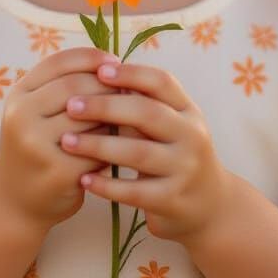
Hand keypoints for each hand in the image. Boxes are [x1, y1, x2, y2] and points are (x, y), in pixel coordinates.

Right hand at [0, 47, 132, 229]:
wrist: (15, 200)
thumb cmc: (37, 144)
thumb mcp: (37, 108)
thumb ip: (64, 82)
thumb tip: (114, 63)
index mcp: (19, 94)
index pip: (59, 62)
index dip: (91, 57)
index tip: (115, 61)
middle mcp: (21, 116)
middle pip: (75, 86)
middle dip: (107, 84)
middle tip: (130, 89)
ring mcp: (37, 145)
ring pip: (90, 117)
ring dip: (114, 114)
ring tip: (128, 114)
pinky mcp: (57, 172)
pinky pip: (97, 148)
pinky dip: (113, 143)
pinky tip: (121, 143)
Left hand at [59, 61, 233, 243]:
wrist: (210, 206)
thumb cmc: (176, 155)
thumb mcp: (171, 124)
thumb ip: (143, 103)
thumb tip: (100, 74)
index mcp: (188, 110)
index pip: (162, 82)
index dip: (130, 73)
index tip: (98, 70)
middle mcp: (191, 136)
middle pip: (147, 113)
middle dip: (105, 107)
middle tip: (71, 105)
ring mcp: (184, 169)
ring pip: (138, 152)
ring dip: (98, 145)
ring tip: (67, 141)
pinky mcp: (172, 200)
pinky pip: (134, 192)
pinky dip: (106, 185)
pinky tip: (83, 180)